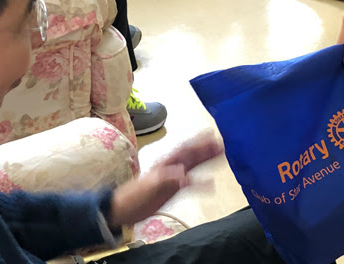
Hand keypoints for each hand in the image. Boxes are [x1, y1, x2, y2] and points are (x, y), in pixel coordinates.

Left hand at [107, 135, 221, 226]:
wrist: (123, 209)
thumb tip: (185, 174)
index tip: (211, 134)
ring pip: (192, 165)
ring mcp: (172, 178)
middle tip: (220, 142)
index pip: (184, 149)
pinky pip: (190, 182)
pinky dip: (201, 182)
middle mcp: (170, 167)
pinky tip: (210, 183)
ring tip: (219, 152)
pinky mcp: (172, 189)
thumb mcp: (150, 187)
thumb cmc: (134, 197)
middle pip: (191, 155)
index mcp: (165, 163)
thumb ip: (167, 179)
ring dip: (204, 159)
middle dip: (205, 148)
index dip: (198, 142)